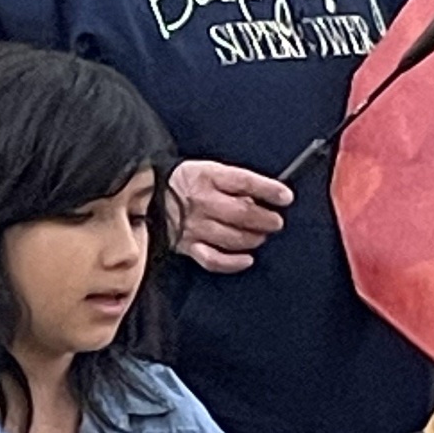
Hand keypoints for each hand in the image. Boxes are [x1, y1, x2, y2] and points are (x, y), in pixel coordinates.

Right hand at [170, 159, 290, 272]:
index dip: (269, 190)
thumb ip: (235, 182)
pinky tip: (247, 259)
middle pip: (242, 213)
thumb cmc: (186, 183)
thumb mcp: (209, 170)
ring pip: (233, 237)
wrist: (148, 194)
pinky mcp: (187, 246)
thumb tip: (263, 197)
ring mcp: (194, 226)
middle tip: (275, 222)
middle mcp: (200, 201)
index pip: (244, 182)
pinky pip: (214, 260)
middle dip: (266, 219)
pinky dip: (233, 263)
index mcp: (207, 176)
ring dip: (254, 238)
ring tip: (261, 235)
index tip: (285, 197)